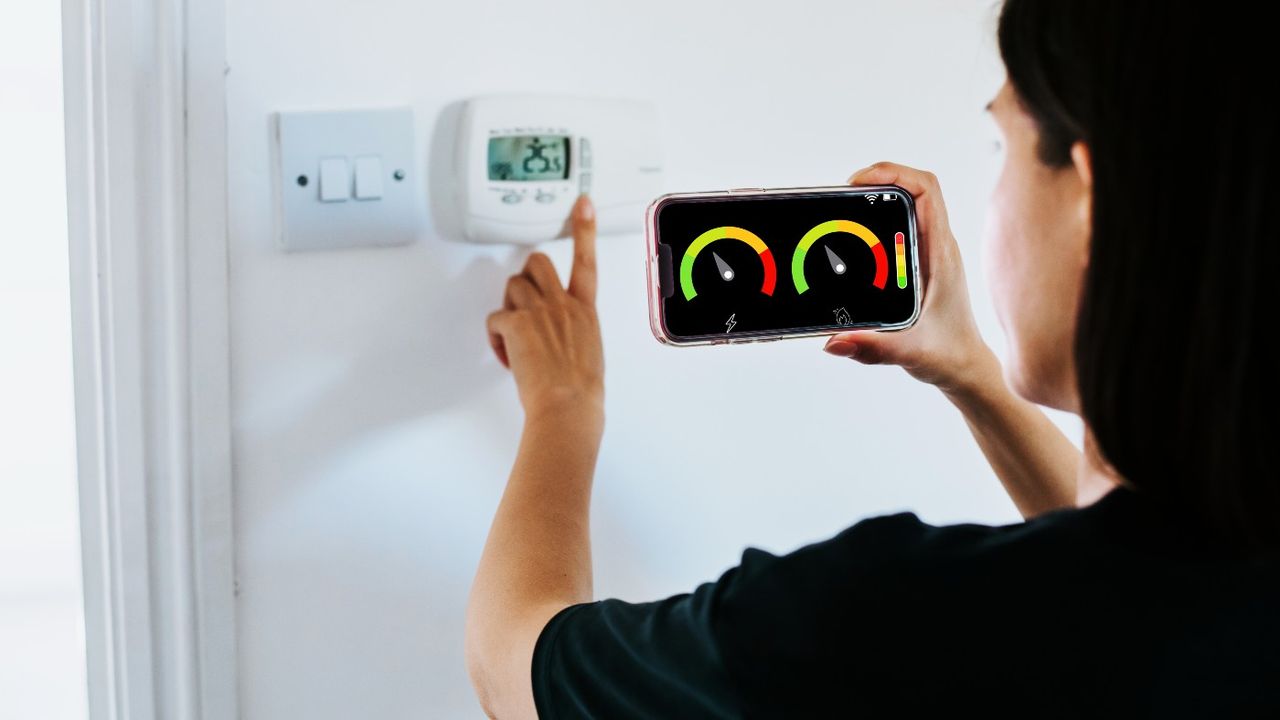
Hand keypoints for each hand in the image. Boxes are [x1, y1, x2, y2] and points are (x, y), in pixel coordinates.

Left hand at [487, 194, 604, 418]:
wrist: (569, 407)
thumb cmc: (581, 391)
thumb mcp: (589, 353)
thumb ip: (575, 333)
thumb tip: (562, 338)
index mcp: (585, 311)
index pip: (586, 260)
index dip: (584, 228)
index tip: (582, 205)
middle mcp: (563, 305)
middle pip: (538, 262)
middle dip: (526, 275)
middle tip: (523, 299)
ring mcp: (539, 312)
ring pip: (513, 286)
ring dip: (508, 307)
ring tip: (514, 336)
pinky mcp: (516, 325)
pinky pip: (495, 318)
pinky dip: (495, 337)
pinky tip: (506, 354)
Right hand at [822, 161, 996, 394]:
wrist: (966, 368)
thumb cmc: (948, 356)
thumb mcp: (910, 352)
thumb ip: (872, 348)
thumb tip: (833, 341)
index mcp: (940, 255)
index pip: (927, 190)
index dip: (893, 173)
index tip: (858, 182)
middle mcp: (938, 246)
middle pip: (914, 188)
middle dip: (878, 179)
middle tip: (843, 194)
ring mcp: (931, 252)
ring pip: (909, 204)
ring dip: (878, 196)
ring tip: (844, 206)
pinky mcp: (922, 262)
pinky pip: (903, 224)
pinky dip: (879, 218)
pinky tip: (855, 234)